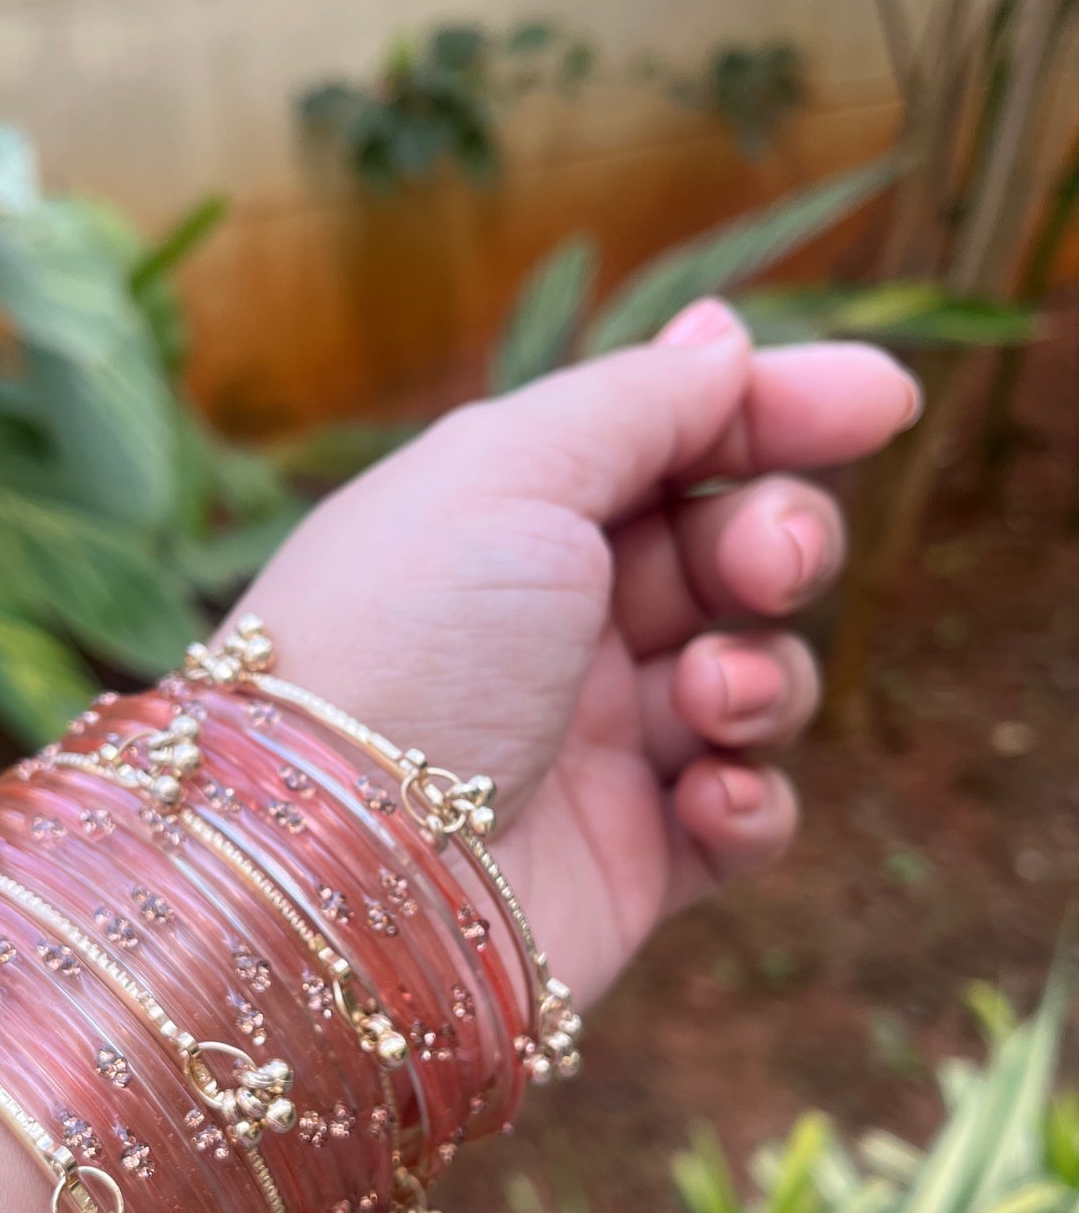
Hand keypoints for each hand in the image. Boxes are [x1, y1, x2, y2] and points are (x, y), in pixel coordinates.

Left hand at [237, 299, 919, 1009]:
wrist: (332, 869)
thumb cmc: (400, 645)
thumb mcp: (507, 472)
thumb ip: (633, 403)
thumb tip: (728, 342)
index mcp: (509, 518)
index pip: (672, 442)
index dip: (778, 410)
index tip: (881, 401)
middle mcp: (552, 628)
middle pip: (727, 555)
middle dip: (776, 540)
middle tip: (766, 563)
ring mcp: (590, 749)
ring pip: (753, 682)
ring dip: (763, 675)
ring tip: (706, 697)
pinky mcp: (625, 865)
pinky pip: (744, 820)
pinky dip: (752, 801)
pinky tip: (708, 795)